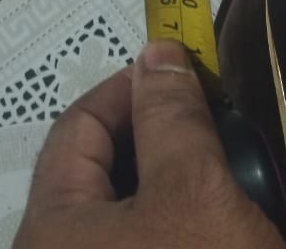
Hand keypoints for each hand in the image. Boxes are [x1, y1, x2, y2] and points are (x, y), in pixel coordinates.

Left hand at [12, 39, 285, 248]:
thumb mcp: (196, 194)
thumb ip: (172, 118)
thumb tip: (157, 55)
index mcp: (50, 228)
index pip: (79, 123)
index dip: (132, 86)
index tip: (185, 72)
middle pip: (104, 170)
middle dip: (163, 140)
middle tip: (217, 132)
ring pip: (132, 213)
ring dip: (182, 187)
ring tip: (235, 182)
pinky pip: (150, 241)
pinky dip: (185, 227)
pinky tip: (229, 229)